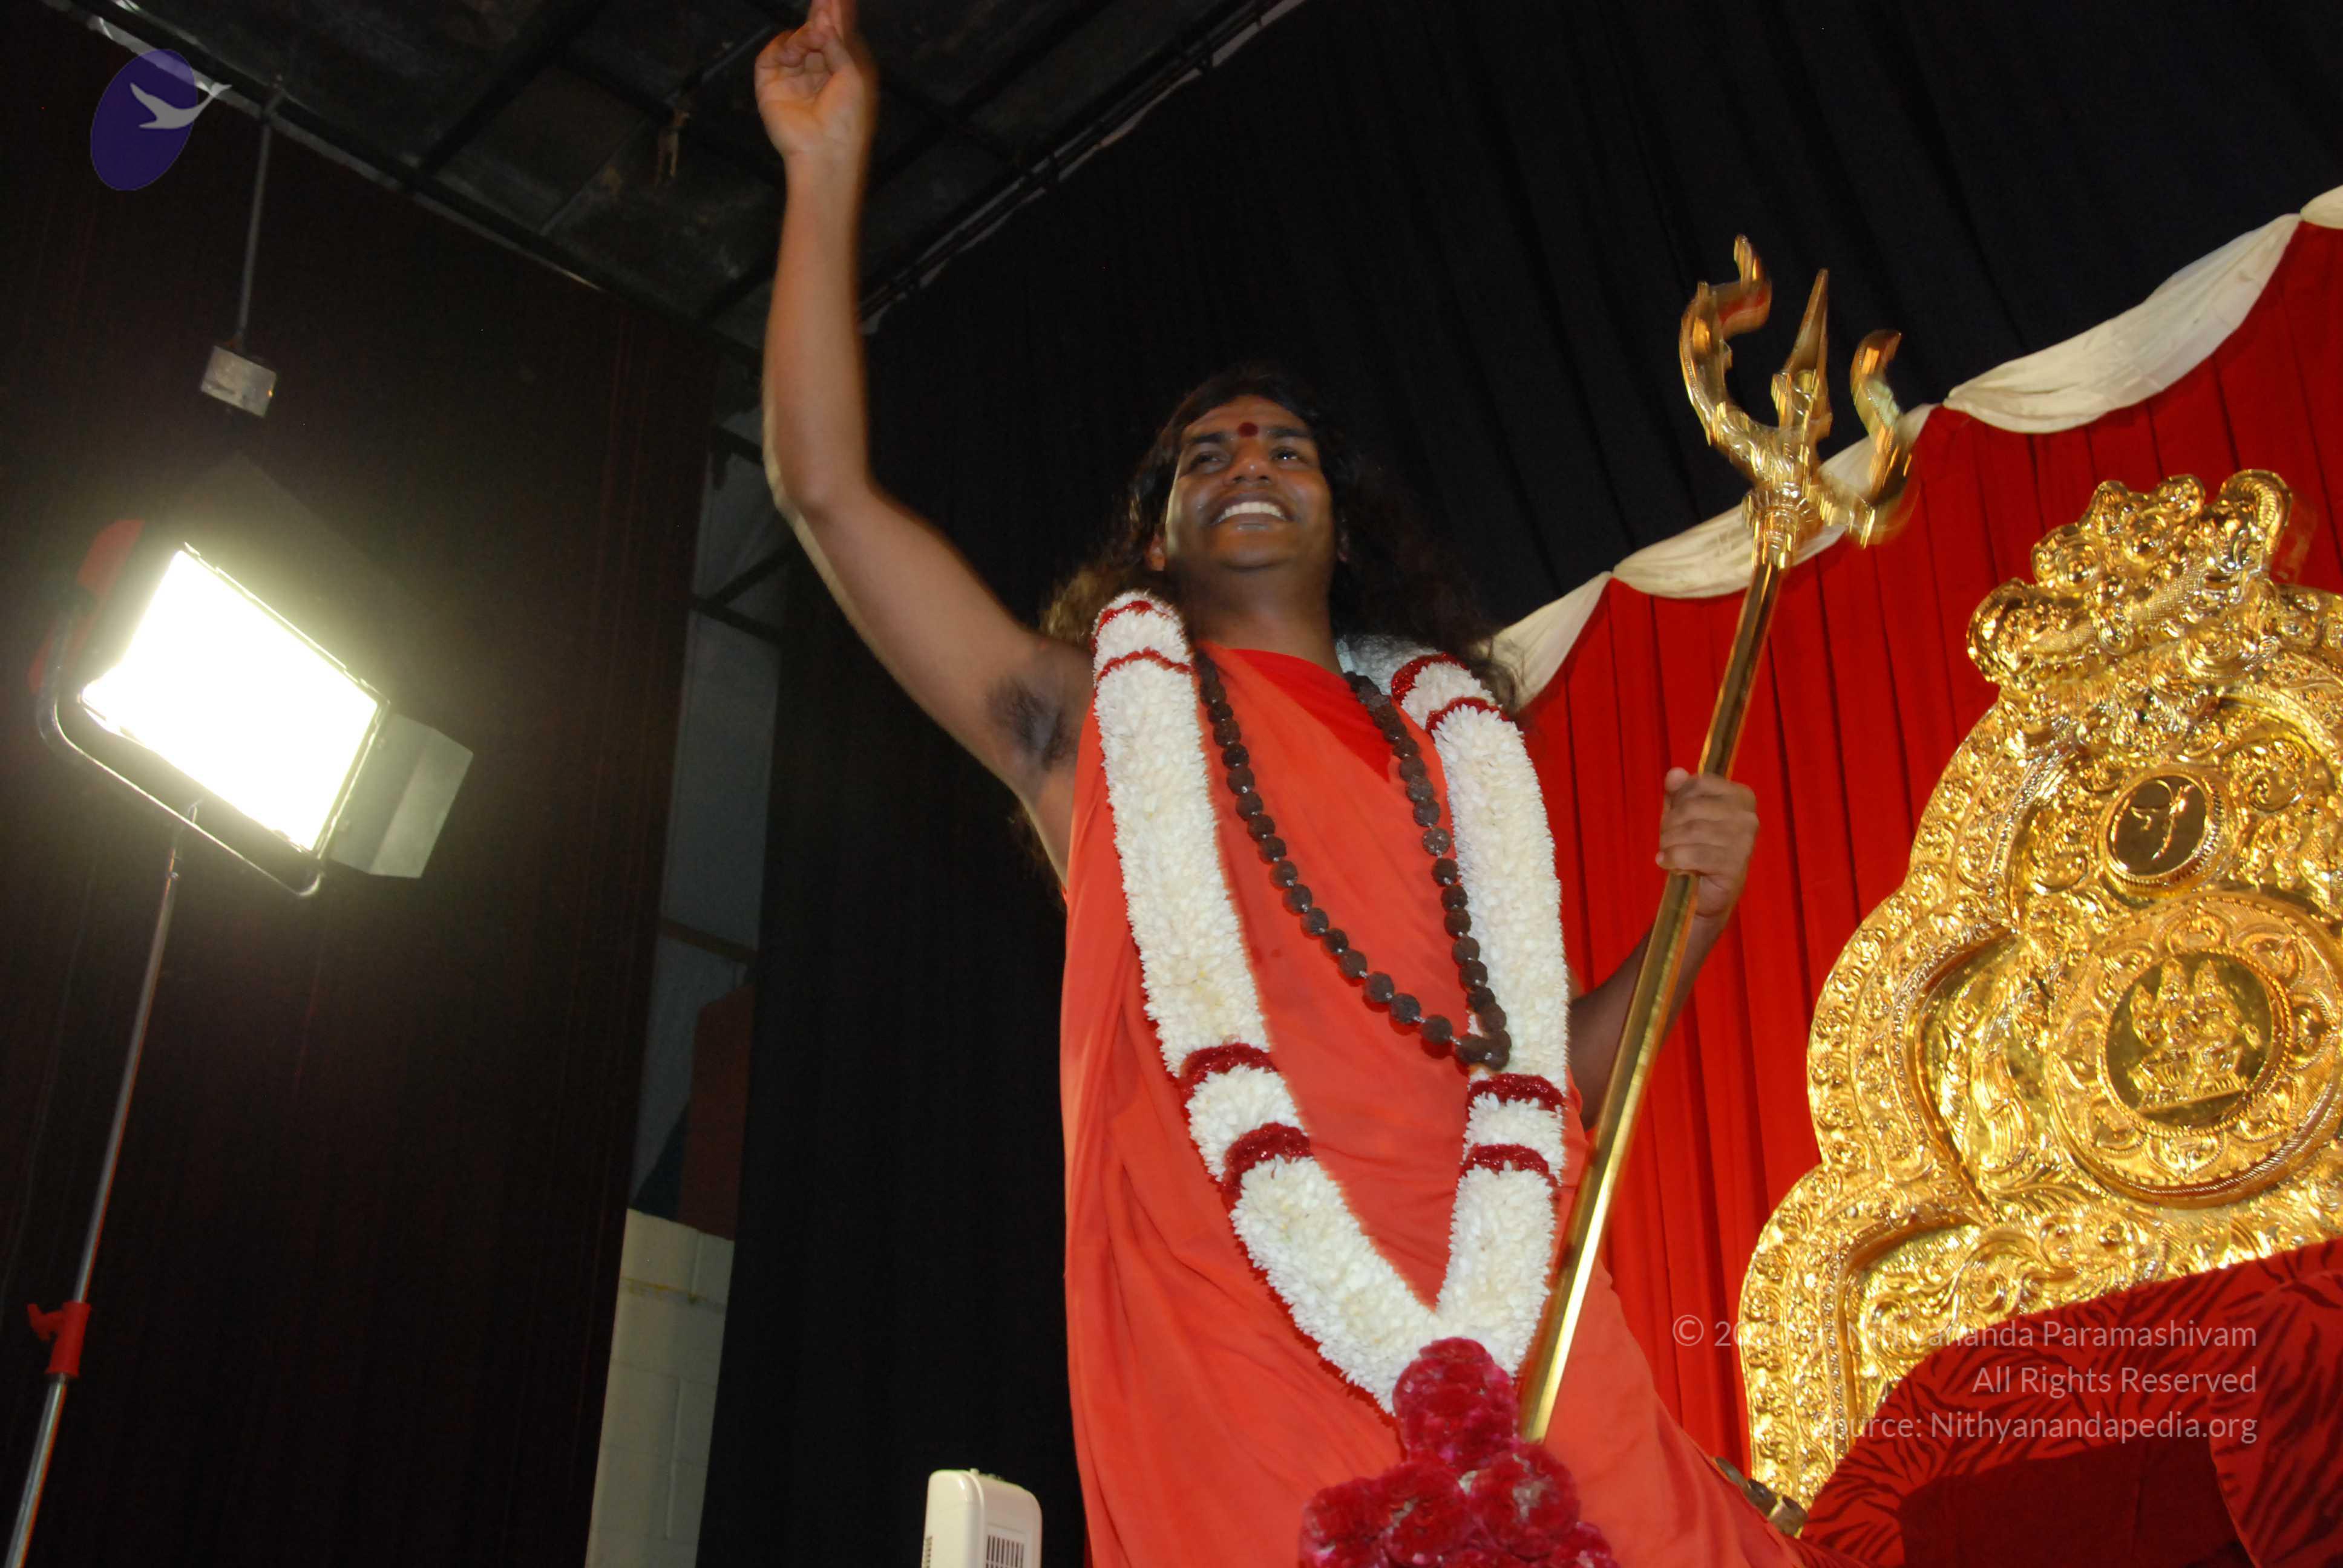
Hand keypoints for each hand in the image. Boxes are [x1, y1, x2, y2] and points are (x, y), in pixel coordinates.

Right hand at [754, 0, 875, 162]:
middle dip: (819, 16)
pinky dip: (783, 48)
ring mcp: (794, 78)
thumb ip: (839, 41)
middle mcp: (818, 73)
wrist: (825, 151)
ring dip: (804, 37)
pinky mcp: (771, 85)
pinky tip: (795, 54)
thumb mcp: (853, 74)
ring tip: (814, 41)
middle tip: (823, 0)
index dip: (835, 14)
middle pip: (815, 34)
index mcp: (842, 71)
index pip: (836, 36)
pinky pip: (772, 54)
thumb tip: (826, 16)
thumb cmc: (848, 119)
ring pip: (795, 41)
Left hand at [1656, 767, 1757, 921]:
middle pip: (1692, 807)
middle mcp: (1747, 816)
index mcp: (1740, 796)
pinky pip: (1694, 854)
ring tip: (1667, 852)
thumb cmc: (1695, 848)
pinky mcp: (1735, 865)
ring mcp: (1744, 841)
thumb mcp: (1681, 815)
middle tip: (1666, 839)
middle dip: (1670, 824)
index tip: (1673, 816)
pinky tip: (1668, 863)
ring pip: (1691, 830)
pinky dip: (1674, 858)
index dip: (1677, 799)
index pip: (1699, 782)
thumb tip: (1675, 773)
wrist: (1705, 893)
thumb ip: (1677, 792)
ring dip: (1669, 843)